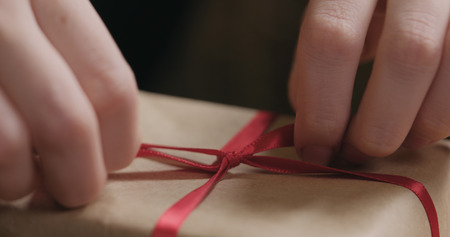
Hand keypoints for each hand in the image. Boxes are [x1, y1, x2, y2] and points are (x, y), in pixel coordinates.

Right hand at [0, 0, 139, 206]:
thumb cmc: (9, 12)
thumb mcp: (43, 10)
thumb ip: (74, 61)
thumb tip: (107, 142)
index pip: (111, 86)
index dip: (120, 140)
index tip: (114, 160)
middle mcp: (5, 15)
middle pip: (67, 123)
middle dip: (79, 177)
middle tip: (74, 189)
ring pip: (9, 146)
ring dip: (21, 182)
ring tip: (23, 178)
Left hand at [289, 0, 449, 164]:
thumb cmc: (364, 6)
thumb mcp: (334, 21)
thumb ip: (316, 63)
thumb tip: (310, 126)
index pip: (331, 40)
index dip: (321, 107)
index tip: (314, 150)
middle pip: (406, 55)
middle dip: (377, 124)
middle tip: (356, 152)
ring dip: (419, 125)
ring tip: (393, 141)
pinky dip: (443, 116)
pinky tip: (420, 123)